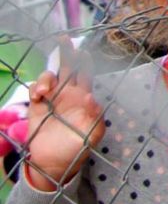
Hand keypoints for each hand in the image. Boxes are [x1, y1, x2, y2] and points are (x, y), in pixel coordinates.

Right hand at [25, 46, 103, 188]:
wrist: (53, 164)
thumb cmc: (77, 148)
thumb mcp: (93, 135)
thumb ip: (95, 117)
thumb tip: (91, 97)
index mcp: (85, 97)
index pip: (87, 74)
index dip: (86, 61)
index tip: (84, 50)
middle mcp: (69, 94)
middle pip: (68, 68)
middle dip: (66, 53)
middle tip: (63, 38)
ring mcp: (52, 99)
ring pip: (50, 76)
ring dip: (47, 76)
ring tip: (45, 89)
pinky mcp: (37, 106)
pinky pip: (36, 89)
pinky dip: (36, 88)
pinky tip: (38, 96)